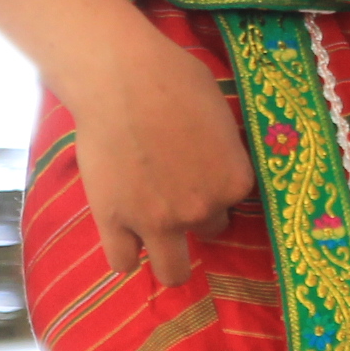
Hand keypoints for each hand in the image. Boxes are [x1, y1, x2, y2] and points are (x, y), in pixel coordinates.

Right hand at [65, 19, 254, 285]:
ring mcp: (157, 222)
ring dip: (169, 255)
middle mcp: (201, 210)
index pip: (235, 201)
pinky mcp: (114, 222)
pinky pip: (123, 263)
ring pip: (172, 271)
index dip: (217, 185)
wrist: (121, 79)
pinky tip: (125, 237)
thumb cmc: (176, 80)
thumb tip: (220, 161)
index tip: (202, 170)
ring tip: (158, 235)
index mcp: (234, 182)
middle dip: (196, 217)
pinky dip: (126, 254)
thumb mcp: (221, 114)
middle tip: (177, 193)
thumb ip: (225, 151)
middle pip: (209, 231)